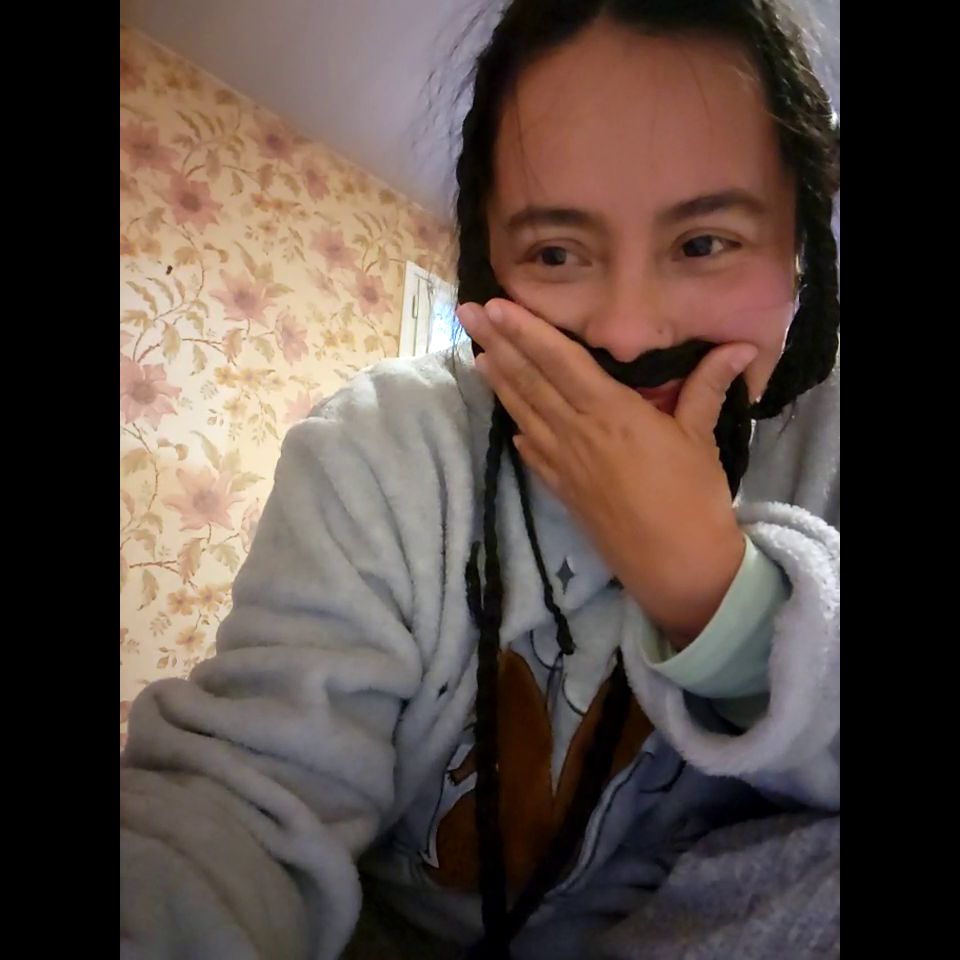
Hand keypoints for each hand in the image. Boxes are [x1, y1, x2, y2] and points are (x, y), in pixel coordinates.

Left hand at [457, 298, 755, 646]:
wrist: (676, 567)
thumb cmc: (693, 499)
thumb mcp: (701, 437)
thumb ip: (708, 386)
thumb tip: (742, 345)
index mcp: (611, 412)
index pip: (559, 362)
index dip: (527, 331)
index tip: (497, 306)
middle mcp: (578, 433)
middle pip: (530, 380)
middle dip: (497, 343)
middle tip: (467, 314)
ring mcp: (565, 464)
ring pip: (524, 413)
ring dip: (498, 381)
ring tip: (476, 353)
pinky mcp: (563, 491)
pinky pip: (533, 453)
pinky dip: (519, 430)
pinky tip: (508, 420)